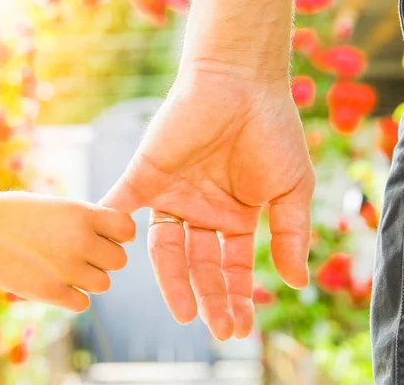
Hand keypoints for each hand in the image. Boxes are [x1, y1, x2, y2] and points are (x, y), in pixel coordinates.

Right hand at [0, 192, 135, 311]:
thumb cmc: (20, 214)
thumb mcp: (59, 207)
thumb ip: (89, 222)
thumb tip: (120, 238)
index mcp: (83, 215)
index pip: (128, 229)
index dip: (119, 234)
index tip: (104, 235)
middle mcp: (80, 241)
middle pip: (119, 260)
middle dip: (104, 258)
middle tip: (81, 253)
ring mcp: (66, 269)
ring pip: (103, 283)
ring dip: (89, 278)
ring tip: (66, 267)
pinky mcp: (52, 292)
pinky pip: (82, 302)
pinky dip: (73, 296)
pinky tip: (56, 282)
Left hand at [101, 72, 314, 339]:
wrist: (241, 82)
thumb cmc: (271, 130)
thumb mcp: (290, 189)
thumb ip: (289, 235)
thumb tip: (295, 283)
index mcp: (232, 218)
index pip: (230, 268)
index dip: (235, 297)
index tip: (239, 327)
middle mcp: (198, 212)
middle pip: (198, 265)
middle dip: (209, 296)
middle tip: (216, 327)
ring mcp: (171, 195)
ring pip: (164, 248)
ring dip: (172, 280)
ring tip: (185, 310)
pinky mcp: (145, 174)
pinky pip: (123, 204)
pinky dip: (112, 225)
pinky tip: (113, 253)